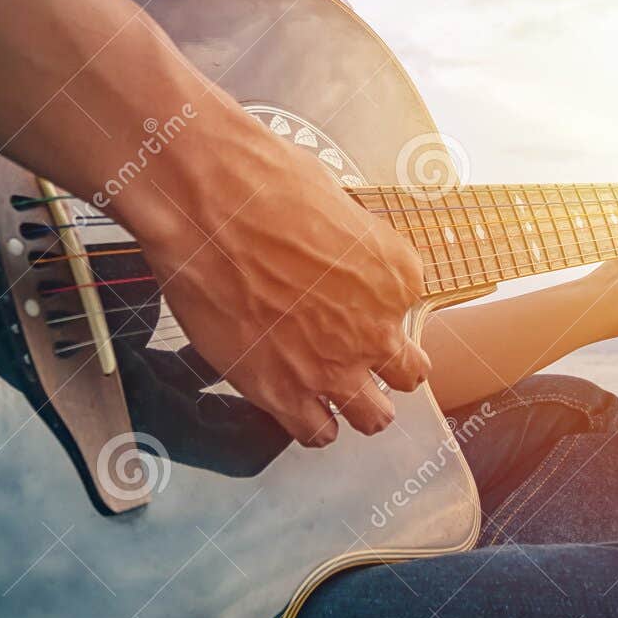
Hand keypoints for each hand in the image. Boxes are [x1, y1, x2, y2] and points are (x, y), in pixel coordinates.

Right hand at [126, 110, 429, 446]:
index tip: (355, 305)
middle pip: (406, 374)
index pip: (408, 310)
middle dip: (385, 369)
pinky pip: (317, 433)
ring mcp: (333, 367)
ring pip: (373, 418)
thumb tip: (334, 253)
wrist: (208, 202)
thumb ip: (348, 247)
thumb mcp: (334, 202)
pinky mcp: (284, 391)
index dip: (378, 310)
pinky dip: (312, 425)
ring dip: (357, 408)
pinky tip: (296, 408)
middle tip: (356, 357)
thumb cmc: (264, 184)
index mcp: (398, 277)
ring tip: (333, 395)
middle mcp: (377, 329)